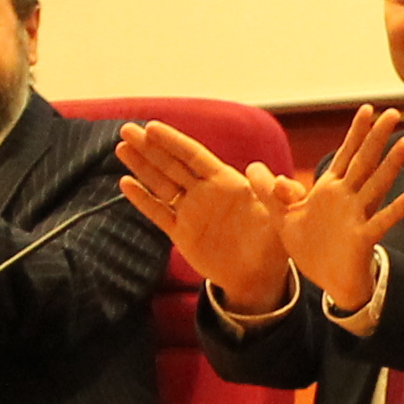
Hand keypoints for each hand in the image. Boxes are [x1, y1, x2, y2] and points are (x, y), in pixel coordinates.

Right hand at [116, 121, 296, 313]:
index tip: (152, 127)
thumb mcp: (282, 215)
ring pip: (161, 184)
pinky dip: (142, 200)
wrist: (259, 276)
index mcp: (227, 182)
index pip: (194, 155)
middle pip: (172, 164)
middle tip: (126, 129)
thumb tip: (264, 174)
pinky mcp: (181, 234)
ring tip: (121, 148)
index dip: (173, 141)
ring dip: (141, 166)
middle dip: (149, 147)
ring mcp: (191, 212)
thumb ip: (275, 194)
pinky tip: (126, 183)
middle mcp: (205, 193)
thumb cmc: (273, 243)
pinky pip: (158, 213)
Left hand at [279, 106, 403, 300]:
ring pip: (377, 185)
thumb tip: (253, 168)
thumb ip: (271, 193)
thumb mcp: (284, 217)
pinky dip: (397, 209)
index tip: (367, 110)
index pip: (345, 155)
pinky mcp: (362, 238)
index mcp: (331, 190)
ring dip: (391, 164)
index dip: (356, 133)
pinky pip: (382, 221)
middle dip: (376, 138)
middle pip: (364, 162)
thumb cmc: (312, 246)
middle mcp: (348, 198)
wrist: (328, 280)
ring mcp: (357, 216)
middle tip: (392, 113)